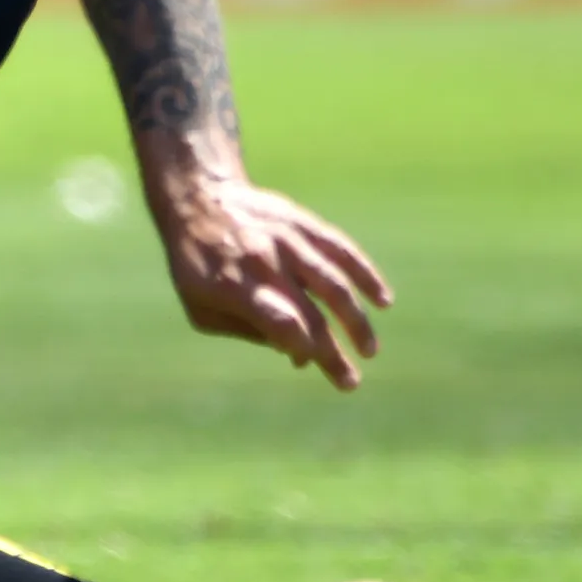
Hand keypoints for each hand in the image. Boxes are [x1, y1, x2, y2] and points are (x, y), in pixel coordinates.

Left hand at [144, 155, 389, 390]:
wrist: (197, 198)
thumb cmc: (197, 264)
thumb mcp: (200, 306)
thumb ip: (247, 331)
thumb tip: (296, 352)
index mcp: (234, 286)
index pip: (280, 323)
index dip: (303, 348)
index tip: (312, 365)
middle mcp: (264, 263)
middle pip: (310, 314)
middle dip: (333, 353)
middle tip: (350, 382)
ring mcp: (287, 241)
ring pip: (333, 284)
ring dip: (356, 321)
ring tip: (369, 350)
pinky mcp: (304, 224)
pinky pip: (342, 250)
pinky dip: (366, 275)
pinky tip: (383, 300)